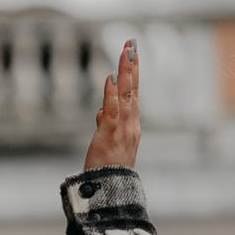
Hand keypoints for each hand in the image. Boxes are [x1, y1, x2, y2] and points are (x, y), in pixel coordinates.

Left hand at [80, 38, 139, 172]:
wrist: (108, 190)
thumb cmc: (108, 168)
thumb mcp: (108, 142)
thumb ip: (106, 124)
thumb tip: (102, 110)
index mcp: (131, 124)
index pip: (133, 93)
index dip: (132, 72)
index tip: (131, 52)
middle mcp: (131, 123)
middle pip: (132, 89)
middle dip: (132, 65)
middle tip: (131, 43)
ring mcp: (122, 129)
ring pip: (125, 95)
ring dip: (125, 72)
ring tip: (125, 52)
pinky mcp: (110, 135)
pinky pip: (112, 111)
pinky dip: (111, 94)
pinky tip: (110, 78)